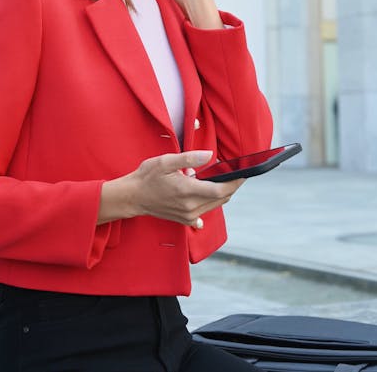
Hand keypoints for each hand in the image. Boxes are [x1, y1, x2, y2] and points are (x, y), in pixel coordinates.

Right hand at [97, 150, 243, 225]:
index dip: (235, 182)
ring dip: (222, 193)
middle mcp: (190, 207)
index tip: (243, 173)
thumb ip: (190, 158)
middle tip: (236, 173)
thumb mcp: (166, 161)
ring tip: (221, 179)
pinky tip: (207, 194)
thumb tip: (210, 155)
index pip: (220, 190)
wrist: (132, 197)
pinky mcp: (184, 220)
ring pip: (214, 206)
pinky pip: (204, 213)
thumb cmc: (147, 176)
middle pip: (221, 199)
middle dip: (231, 186)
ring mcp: (187, 216)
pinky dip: (210, 203)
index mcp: (187, 191)